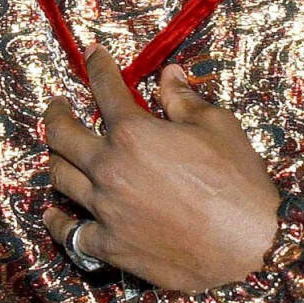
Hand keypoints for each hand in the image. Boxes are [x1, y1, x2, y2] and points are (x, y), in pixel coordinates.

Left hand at [43, 46, 280, 291]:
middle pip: (62, 134)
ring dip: (56, 159)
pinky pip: (68, 232)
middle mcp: (108, 168)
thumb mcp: (219, 128)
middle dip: (57, 113)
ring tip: (59, 152)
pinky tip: (53, 213)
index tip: (92, 54)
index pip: (105, 88)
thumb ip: (184, 100)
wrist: (250, 248)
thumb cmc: (239, 184)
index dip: (98, 66)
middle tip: (59, 105)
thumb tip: (167, 74)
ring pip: (59, 178)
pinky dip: (57, 220)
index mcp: (133, 133)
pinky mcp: (109, 246)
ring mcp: (104, 209)